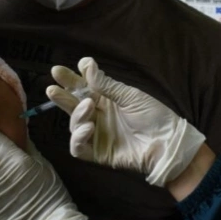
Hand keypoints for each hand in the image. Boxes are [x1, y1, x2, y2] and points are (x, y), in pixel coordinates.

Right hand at [47, 58, 205, 187]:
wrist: (167, 143)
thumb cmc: (155, 116)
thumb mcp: (131, 96)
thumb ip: (107, 85)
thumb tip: (87, 66)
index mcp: (107, 100)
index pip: (84, 88)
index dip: (73, 79)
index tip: (67, 68)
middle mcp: (99, 116)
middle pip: (74, 105)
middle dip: (62, 95)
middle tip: (52, 86)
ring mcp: (97, 135)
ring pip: (74, 125)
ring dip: (76, 114)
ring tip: (88, 106)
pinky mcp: (98, 154)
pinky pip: (78, 148)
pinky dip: (78, 138)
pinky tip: (87, 127)